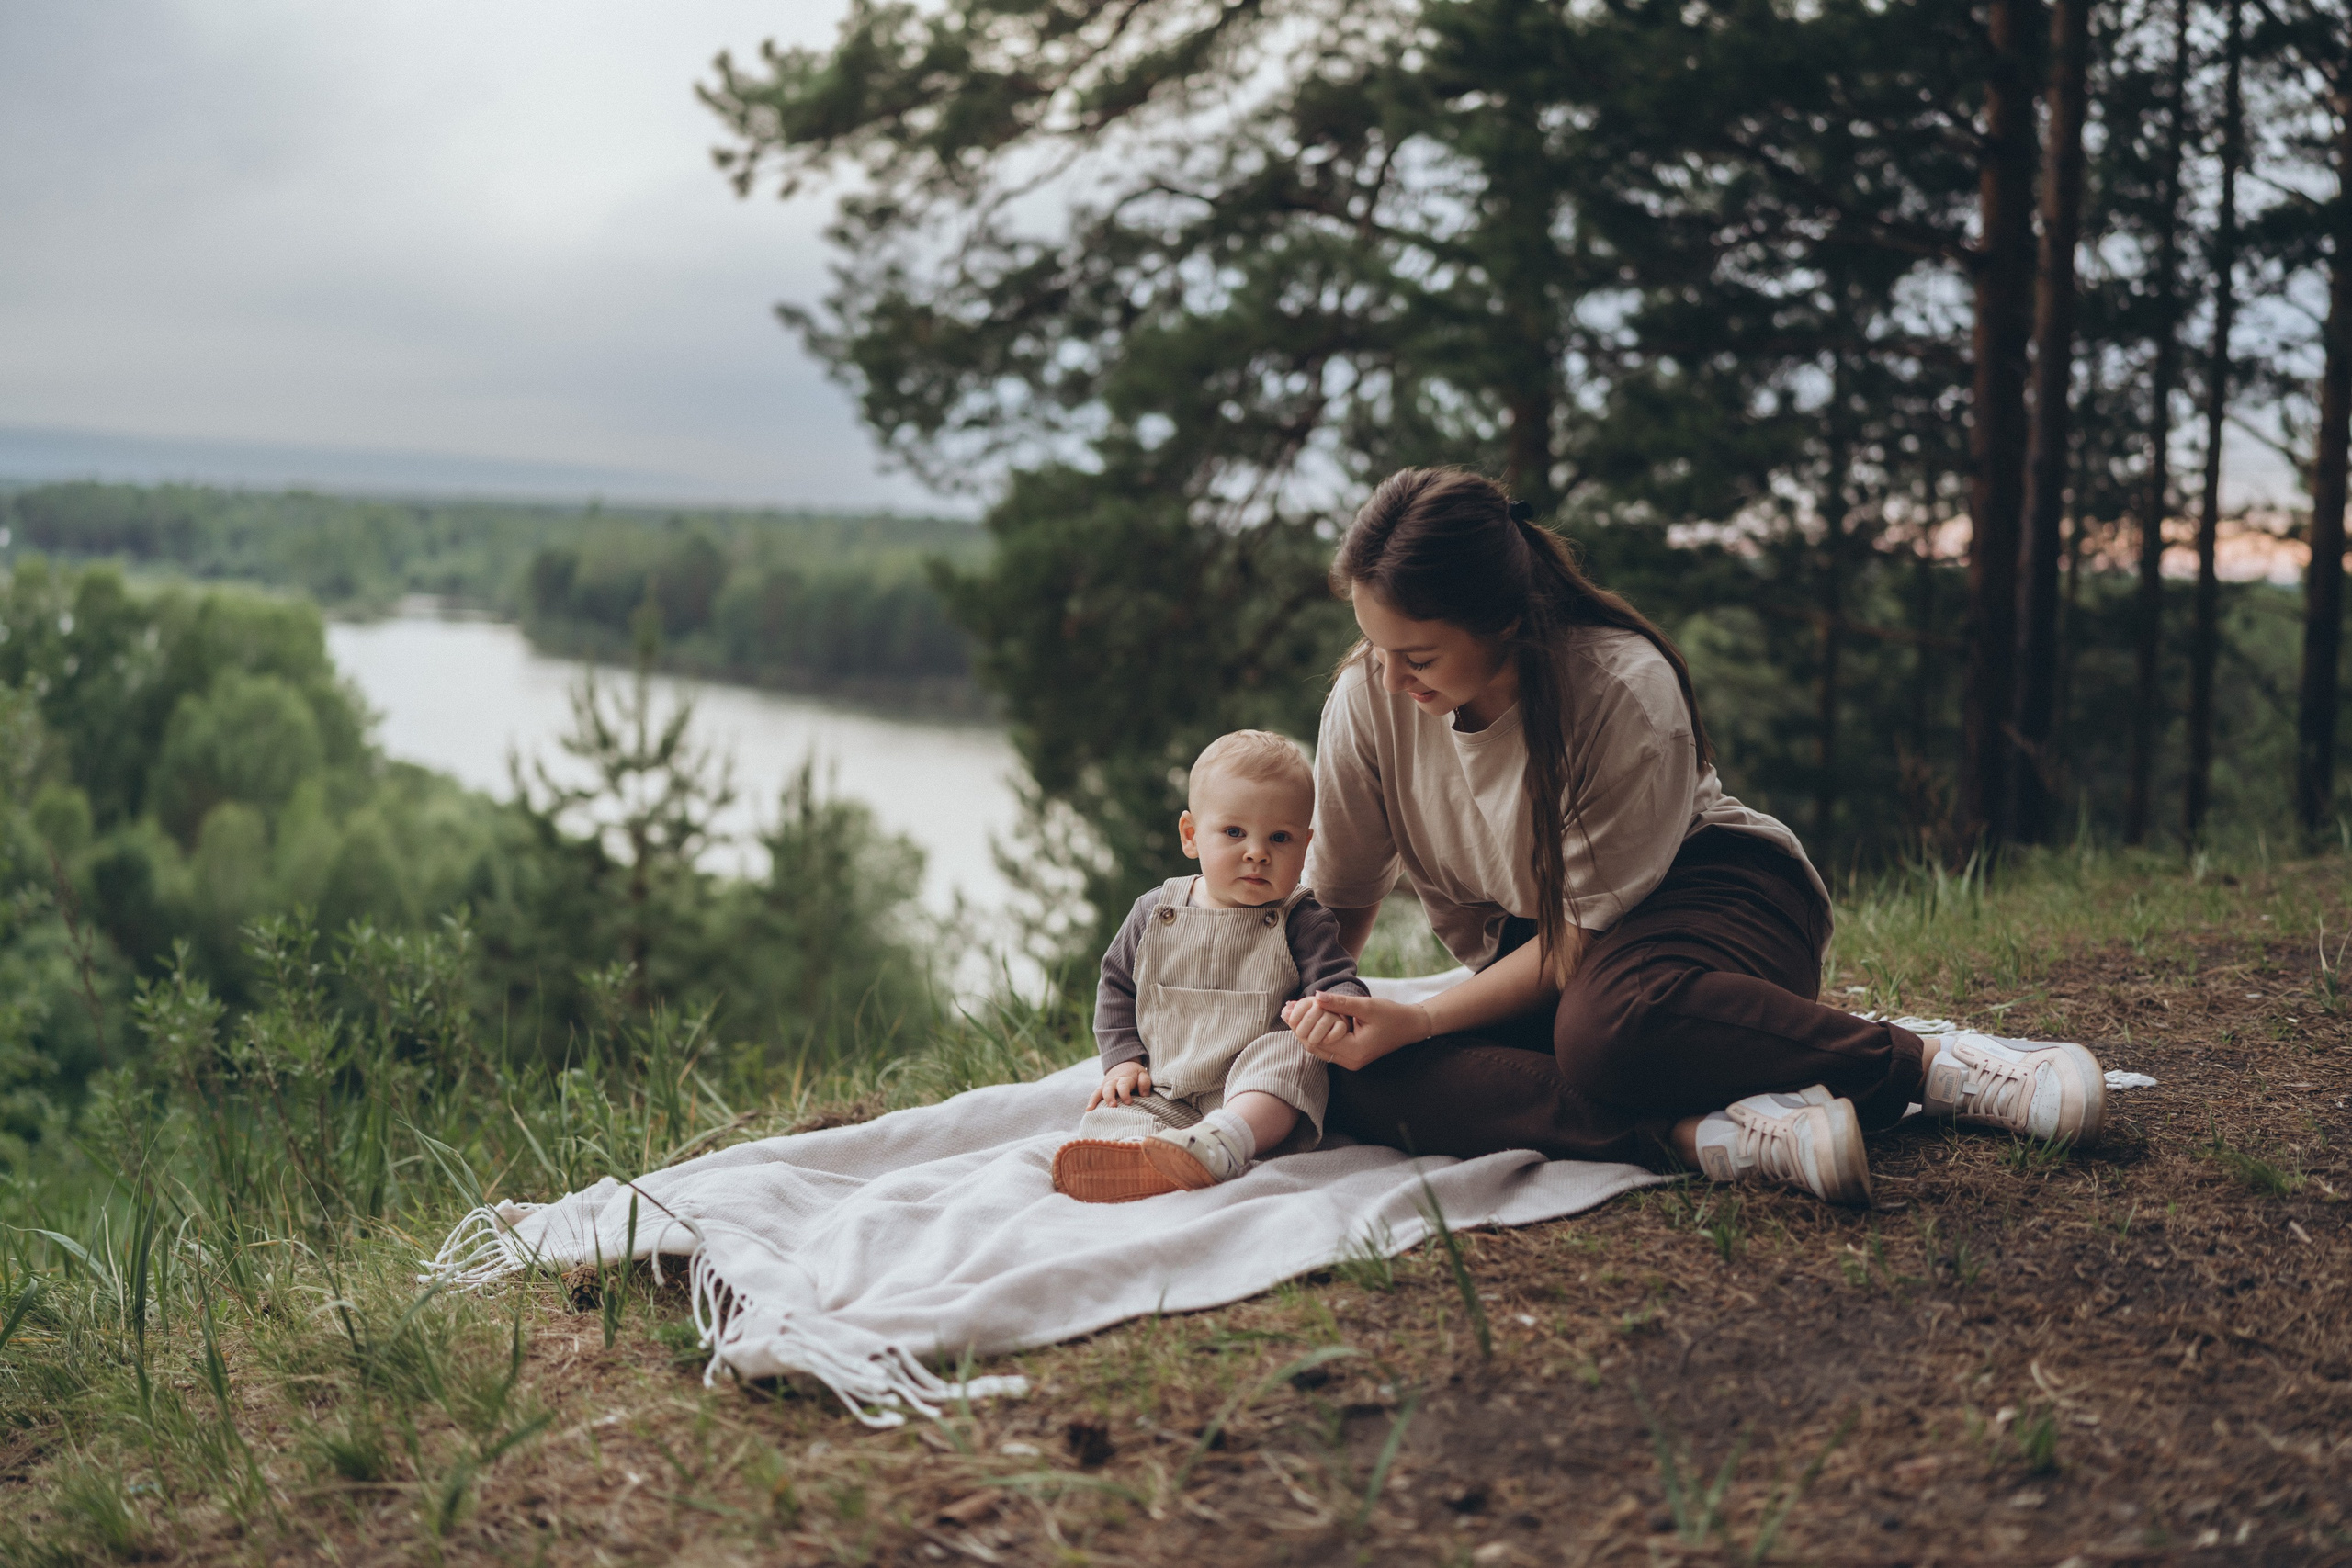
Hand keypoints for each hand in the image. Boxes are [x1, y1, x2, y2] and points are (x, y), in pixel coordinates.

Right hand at [1087, 1060, 1152, 1109]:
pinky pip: (1094, 1096)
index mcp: (1124, 1079)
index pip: (1123, 1085)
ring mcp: (1105, 1086)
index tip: (1128, 1102)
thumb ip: (1144, 1083)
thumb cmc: (1135, 1074)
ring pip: (1098, 1092)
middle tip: (1112, 1106)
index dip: (1125, 1094)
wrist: (1123, 1065)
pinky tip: (1088, 1111)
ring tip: (1091, 1110)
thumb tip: (1144, 1095)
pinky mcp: (1101, 1091)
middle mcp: (1113, 1082)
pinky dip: (1091, 1102)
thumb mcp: (1143, 1074)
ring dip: (1095, 1100)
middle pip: (1108, 1088)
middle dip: (1109, 1097)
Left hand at [1282, 991, 1433, 1071]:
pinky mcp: (1352, 1056)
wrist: (1411, 1026)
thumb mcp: (1365, 1006)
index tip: (1289, 1007)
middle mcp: (1351, 1061)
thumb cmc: (1392, 1015)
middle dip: (1299, 1028)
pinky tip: (1307, 1019)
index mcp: (1354, 1051)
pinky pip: (1328, 1047)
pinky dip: (1317, 1033)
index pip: (1318, 1040)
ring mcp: (1351, 1061)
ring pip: (1319, 1048)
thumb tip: (1315, 996)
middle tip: (1285, 1009)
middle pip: (1314, 1046)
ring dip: (1306, 1031)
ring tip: (1291, 1012)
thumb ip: (1340, 1002)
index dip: (1301, 1023)